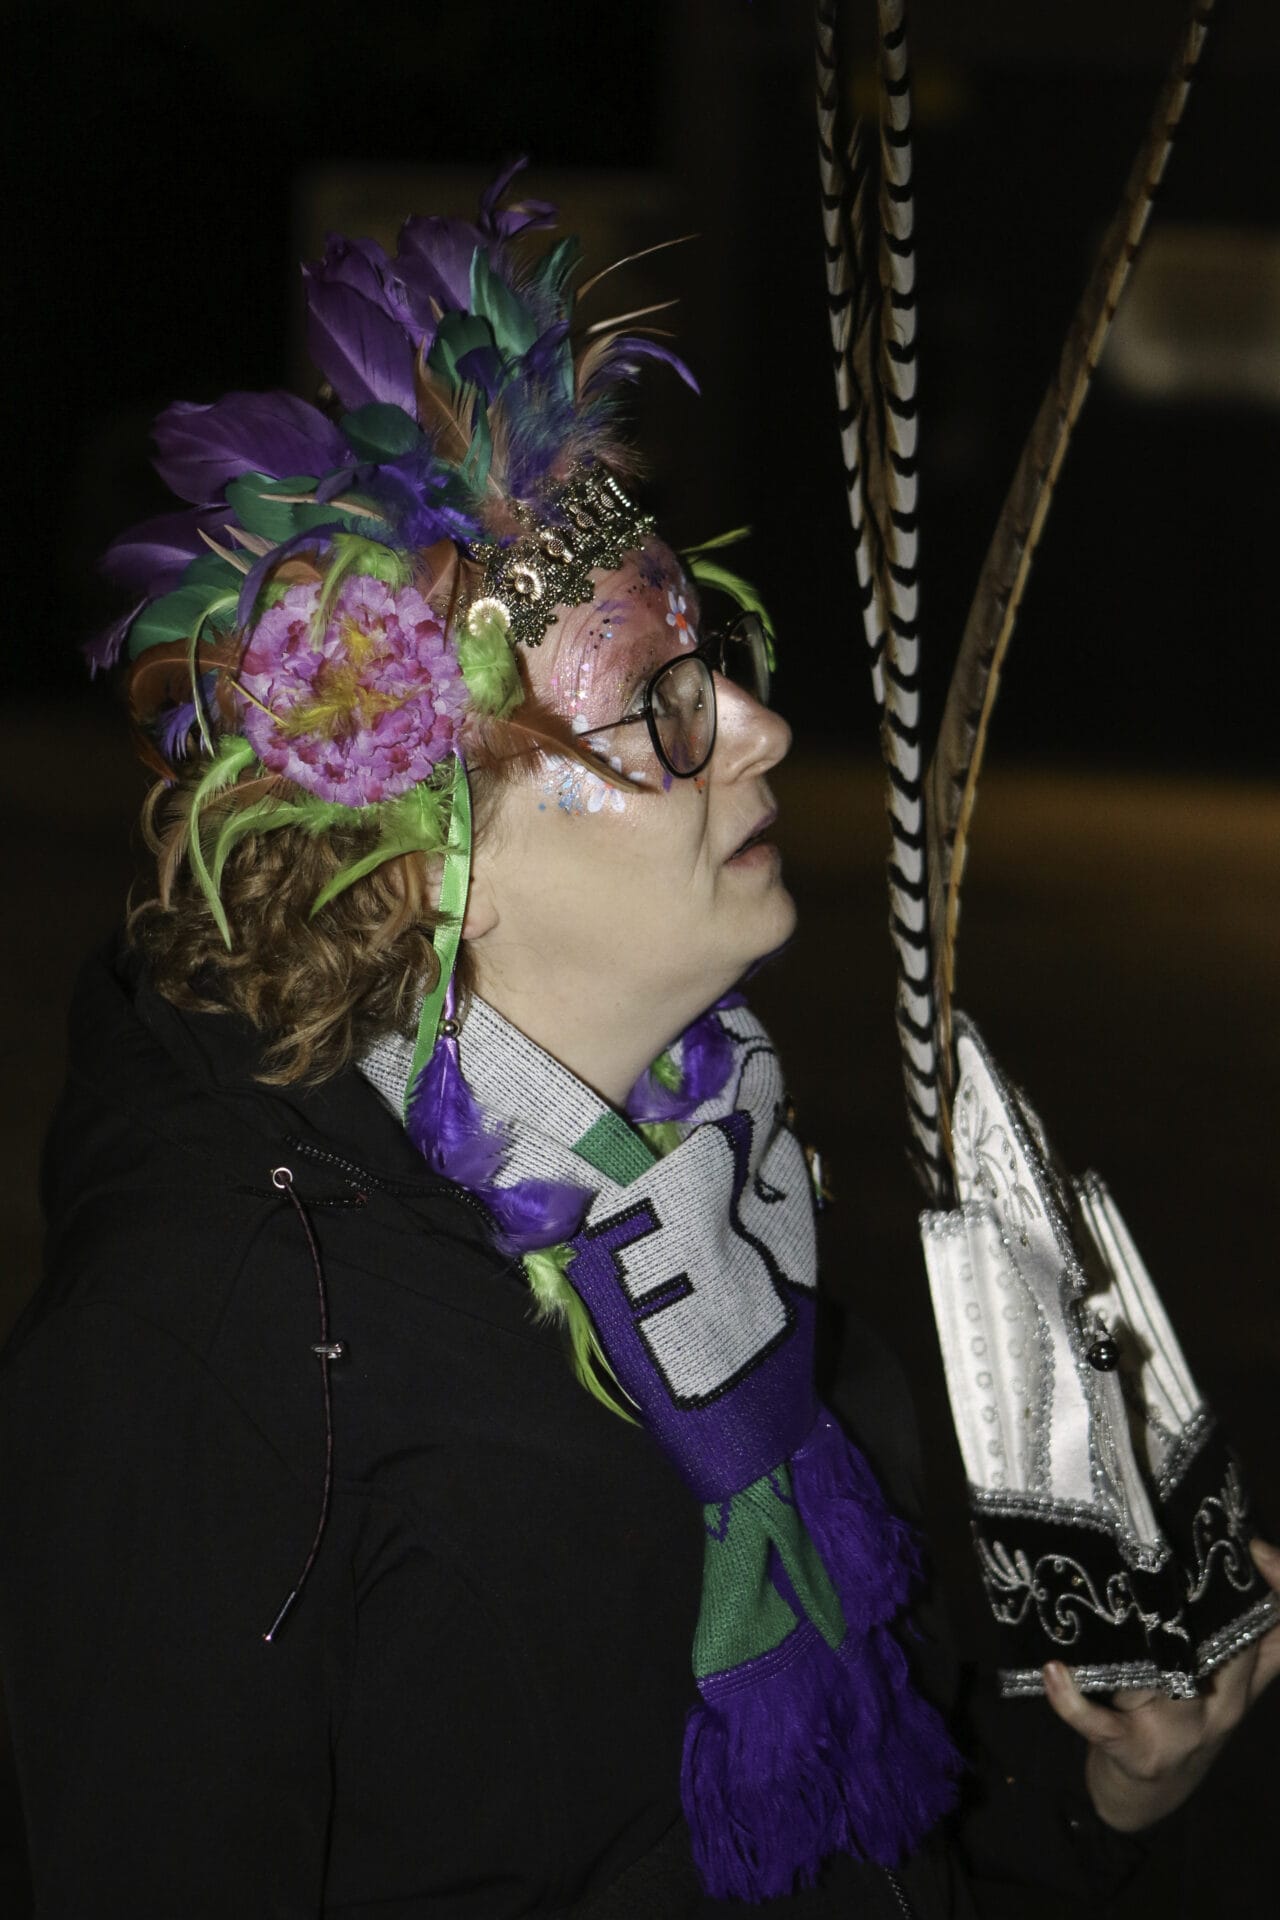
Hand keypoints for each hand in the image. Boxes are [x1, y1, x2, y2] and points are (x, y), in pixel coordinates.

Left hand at [1042, 1537, 1279, 1831]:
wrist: (1146, 1797)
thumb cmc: (1180, 1721)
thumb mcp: (1220, 1682)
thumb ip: (1235, 1634)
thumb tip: (1234, 1549)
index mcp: (1246, 1682)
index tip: (1257, 1546)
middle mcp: (1225, 1705)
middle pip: (1234, 1648)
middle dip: (1207, 1600)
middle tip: (1169, 1545)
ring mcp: (1181, 1733)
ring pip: (1177, 1682)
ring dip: (1152, 1642)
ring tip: (1124, 1596)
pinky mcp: (1133, 1752)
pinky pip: (1102, 1727)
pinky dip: (1073, 1701)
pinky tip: (1055, 1671)